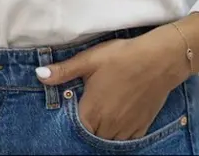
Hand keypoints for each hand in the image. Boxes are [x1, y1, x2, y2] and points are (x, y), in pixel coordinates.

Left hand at [36, 30, 187, 140]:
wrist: (159, 60)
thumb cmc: (122, 57)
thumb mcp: (89, 60)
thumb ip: (63, 71)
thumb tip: (39, 75)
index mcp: (92, 111)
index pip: (76, 128)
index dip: (72, 120)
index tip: (73, 108)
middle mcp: (109, 125)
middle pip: (92, 135)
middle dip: (87, 125)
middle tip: (89, 107)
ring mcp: (126, 129)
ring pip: (108, 139)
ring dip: (103, 130)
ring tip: (102, 113)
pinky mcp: (142, 127)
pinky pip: (126, 140)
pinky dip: (119, 133)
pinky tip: (117, 118)